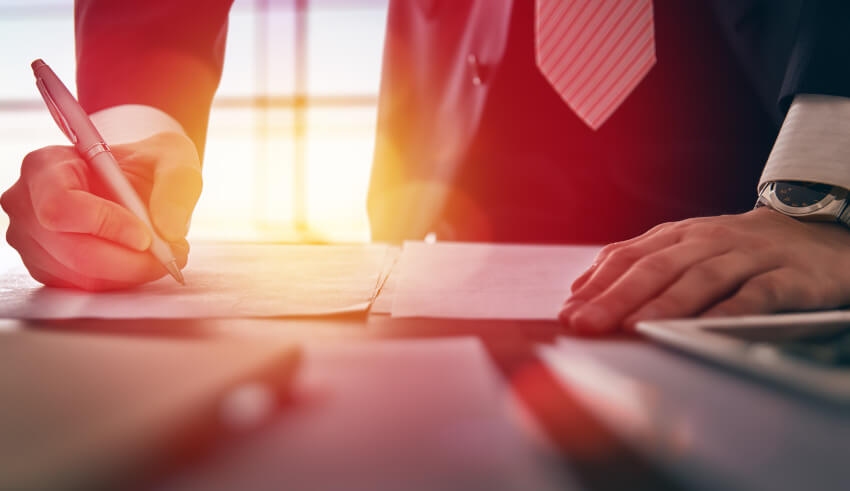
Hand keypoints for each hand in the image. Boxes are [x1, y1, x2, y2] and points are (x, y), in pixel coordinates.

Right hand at [1, 132, 200, 289]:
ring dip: (131, 273)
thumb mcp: (172, 157)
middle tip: (171, 255)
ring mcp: (32, 241)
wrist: (136, 182)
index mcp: (45, 166)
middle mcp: (27, 204)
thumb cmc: (147, 164)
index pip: (61, 206)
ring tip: (164, 255)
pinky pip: (84, 288)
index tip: (146, 236)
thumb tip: (169, 228)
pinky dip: (120, 281)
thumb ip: (176, 183)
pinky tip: (141, 262)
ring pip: (81, 277)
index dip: (104, 225)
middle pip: (73, 251)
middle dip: (130, 261)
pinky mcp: (47, 268)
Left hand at [559, 207, 849, 333]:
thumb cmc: (736, 250)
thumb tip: (580, 289)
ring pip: (700, 278)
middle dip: (616, 297)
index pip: (628, 257)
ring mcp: (748, 256)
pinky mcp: (787, 276)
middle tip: (587, 324)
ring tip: (634, 326)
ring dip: (664, 304)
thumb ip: (637, 264)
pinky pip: (755, 294)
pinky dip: (729, 311)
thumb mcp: (684, 248)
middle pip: (655, 268)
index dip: (596, 284)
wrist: (815, 234)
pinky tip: (705, 329)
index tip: (568, 312)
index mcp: (677, 236)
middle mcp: (707, 241)